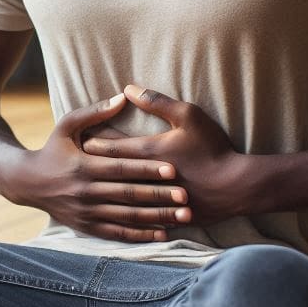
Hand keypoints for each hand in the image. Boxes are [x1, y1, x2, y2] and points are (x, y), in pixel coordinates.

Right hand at [12, 93, 191, 242]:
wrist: (26, 182)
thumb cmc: (51, 149)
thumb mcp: (67, 125)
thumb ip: (95, 111)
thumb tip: (124, 96)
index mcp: (84, 165)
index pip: (122, 169)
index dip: (148, 170)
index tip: (173, 170)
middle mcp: (86, 191)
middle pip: (129, 195)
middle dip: (159, 196)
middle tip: (185, 196)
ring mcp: (86, 212)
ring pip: (127, 217)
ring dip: (156, 218)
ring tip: (182, 217)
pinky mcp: (86, 227)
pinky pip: (117, 234)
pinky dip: (139, 235)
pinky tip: (161, 233)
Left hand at [81, 84, 256, 225]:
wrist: (235, 186)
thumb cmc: (212, 148)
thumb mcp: (188, 115)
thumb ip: (157, 101)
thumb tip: (128, 88)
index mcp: (147, 152)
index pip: (108, 147)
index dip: (91, 142)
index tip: (77, 139)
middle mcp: (144, 178)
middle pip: (107, 172)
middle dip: (89, 167)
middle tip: (72, 164)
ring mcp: (153, 200)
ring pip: (118, 197)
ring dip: (102, 191)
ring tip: (87, 187)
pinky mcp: (163, 216)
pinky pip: (136, 218)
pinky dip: (122, 214)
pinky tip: (112, 214)